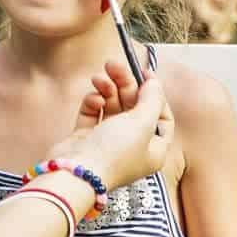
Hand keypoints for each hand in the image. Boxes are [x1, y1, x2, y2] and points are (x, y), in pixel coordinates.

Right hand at [47, 60, 173, 189]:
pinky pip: (93, 113)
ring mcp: (107, 142)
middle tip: (113, 64)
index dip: (155, 94)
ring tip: (99, 78)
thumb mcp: (142, 123)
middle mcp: (132, 146)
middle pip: (134, 107)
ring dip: (107, 89)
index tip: (144, 74)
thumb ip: (151, 99)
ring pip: (111, 107)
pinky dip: (93, 102)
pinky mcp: (85, 138)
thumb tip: (154, 82)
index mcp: (153, 149)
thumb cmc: (113, 153)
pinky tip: (93, 99)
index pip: (161, 116)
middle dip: (125, 84)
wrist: (75, 172)